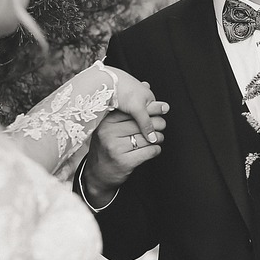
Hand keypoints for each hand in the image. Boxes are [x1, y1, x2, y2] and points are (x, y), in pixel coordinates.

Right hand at [82, 71, 167, 207]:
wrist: (97, 174)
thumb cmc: (108, 145)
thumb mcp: (112, 125)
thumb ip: (129, 107)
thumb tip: (146, 85)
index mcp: (106, 121)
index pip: (134, 111)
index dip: (151, 109)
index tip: (161, 108)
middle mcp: (108, 133)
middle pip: (143, 123)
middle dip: (158, 124)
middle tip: (162, 126)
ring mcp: (115, 148)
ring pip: (148, 137)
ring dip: (158, 138)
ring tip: (157, 138)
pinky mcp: (124, 162)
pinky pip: (149, 151)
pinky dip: (155, 150)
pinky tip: (153, 149)